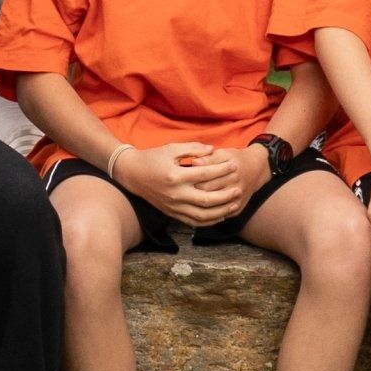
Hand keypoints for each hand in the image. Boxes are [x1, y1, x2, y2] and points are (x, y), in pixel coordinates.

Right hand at [109, 141, 232, 224]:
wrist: (132, 174)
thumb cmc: (152, 158)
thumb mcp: (171, 148)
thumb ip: (192, 149)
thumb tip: (212, 150)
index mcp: (175, 176)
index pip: (204, 174)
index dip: (221, 170)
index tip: (233, 165)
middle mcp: (175, 194)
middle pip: (206, 200)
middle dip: (226, 195)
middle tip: (239, 189)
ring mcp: (173, 206)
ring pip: (202, 215)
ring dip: (221, 211)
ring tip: (234, 205)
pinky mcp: (171, 213)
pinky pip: (193, 222)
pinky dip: (208, 222)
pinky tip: (220, 216)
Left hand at [192, 142, 271, 218]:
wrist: (257, 170)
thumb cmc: (236, 159)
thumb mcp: (224, 153)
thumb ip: (208, 158)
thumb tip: (194, 162)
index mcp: (232, 171)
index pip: (205, 180)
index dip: (191, 180)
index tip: (183, 179)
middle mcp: (236, 187)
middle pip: (208, 195)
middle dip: (193, 193)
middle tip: (184, 191)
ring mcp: (238, 200)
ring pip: (213, 209)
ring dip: (200, 206)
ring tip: (191, 199)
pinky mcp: (238, 209)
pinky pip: (221, 216)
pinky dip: (209, 216)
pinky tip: (199, 209)